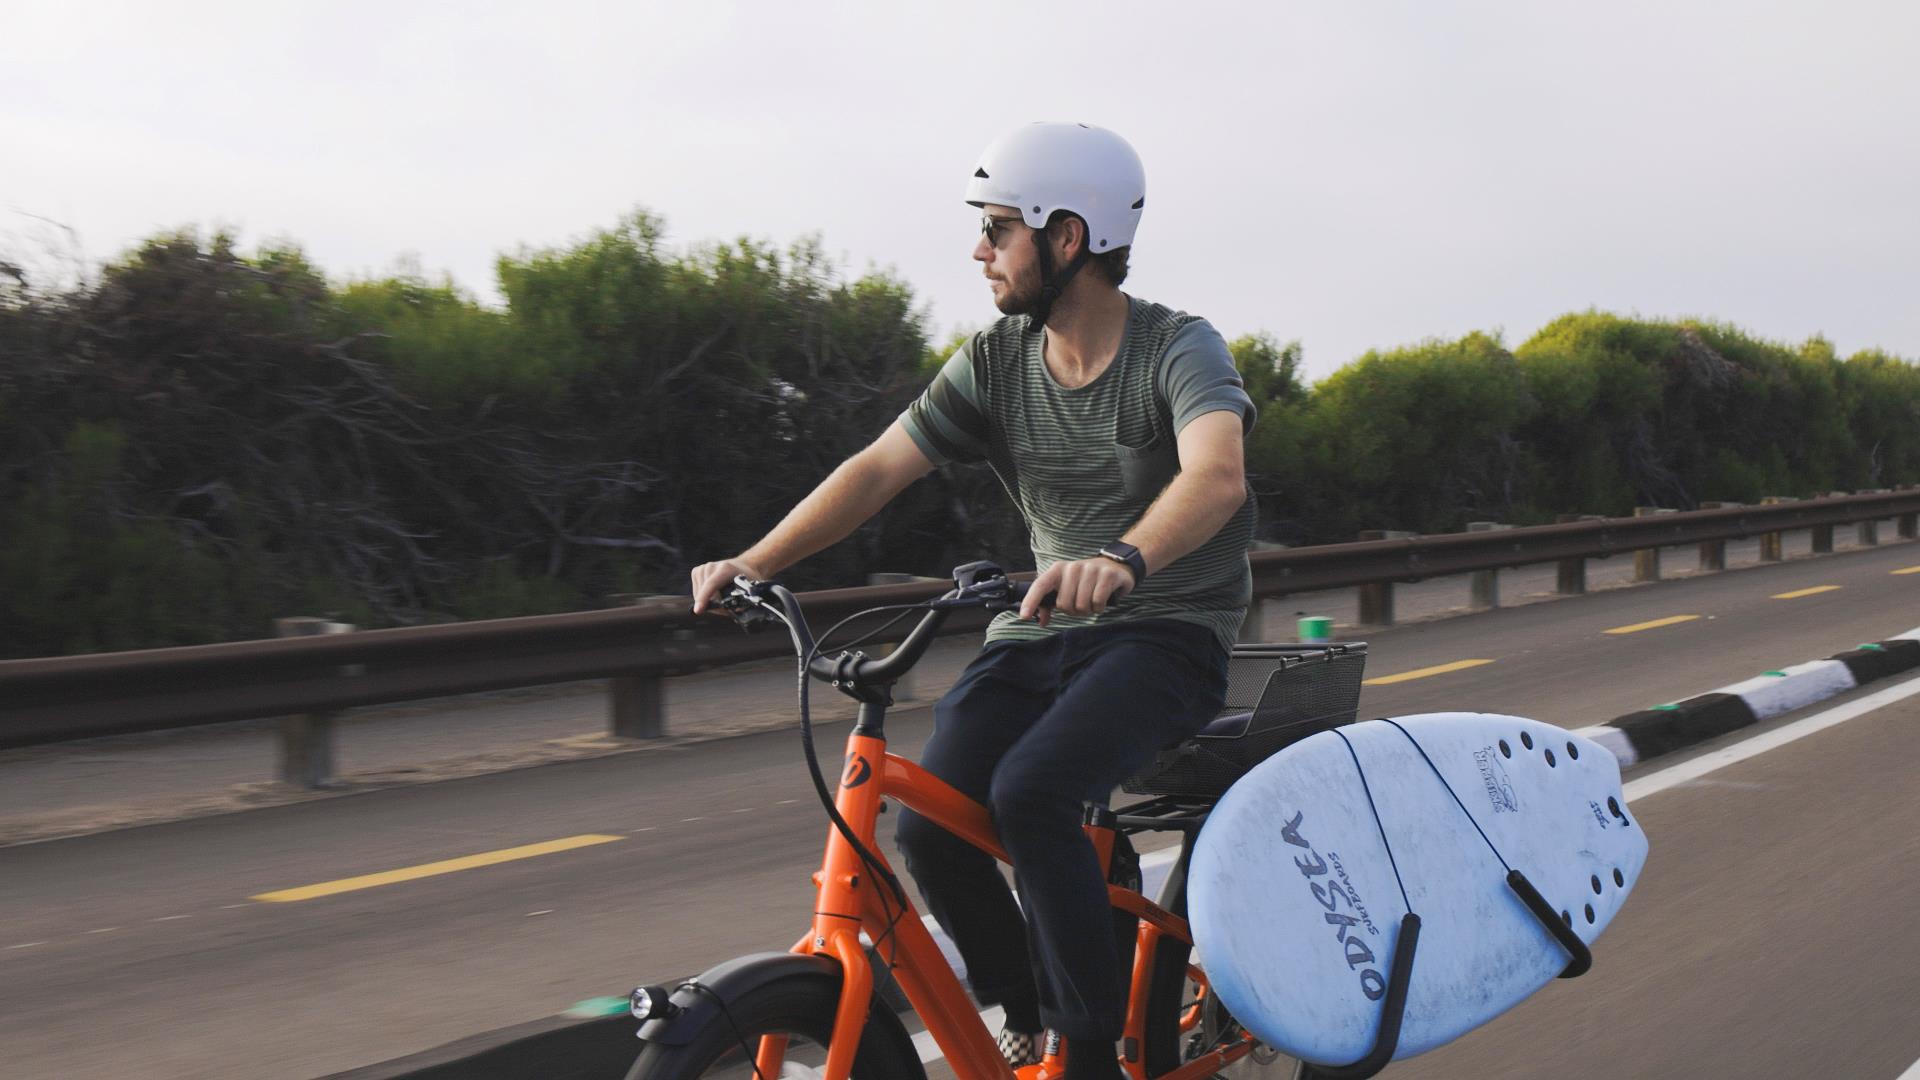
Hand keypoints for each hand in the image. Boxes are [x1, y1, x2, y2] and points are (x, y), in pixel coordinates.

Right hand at [690, 557, 766, 614]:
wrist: (742, 567)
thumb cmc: (746, 580)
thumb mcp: (749, 591)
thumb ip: (741, 602)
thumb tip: (732, 611)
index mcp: (726, 569)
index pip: (711, 584)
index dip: (704, 598)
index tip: (698, 610)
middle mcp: (712, 566)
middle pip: (704, 593)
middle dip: (712, 605)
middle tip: (727, 606)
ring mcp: (703, 568)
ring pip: (698, 595)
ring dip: (707, 601)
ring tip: (722, 599)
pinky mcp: (697, 571)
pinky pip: (696, 592)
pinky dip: (703, 597)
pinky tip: (713, 594)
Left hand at [1017, 556, 1135, 625]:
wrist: (1115, 566)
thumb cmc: (1085, 581)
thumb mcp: (1066, 588)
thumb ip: (1050, 604)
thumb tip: (1041, 621)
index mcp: (1058, 569)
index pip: (1040, 585)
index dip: (1031, 601)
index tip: (1024, 616)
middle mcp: (1072, 567)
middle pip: (1064, 604)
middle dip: (1073, 610)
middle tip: (1080, 603)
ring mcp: (1090, 569)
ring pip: (1081, 605)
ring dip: (1087, 609)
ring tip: (1091, 600)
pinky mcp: (1107, 575)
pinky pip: (1097, 602)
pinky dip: (1099, 607)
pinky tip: (1102, 600)